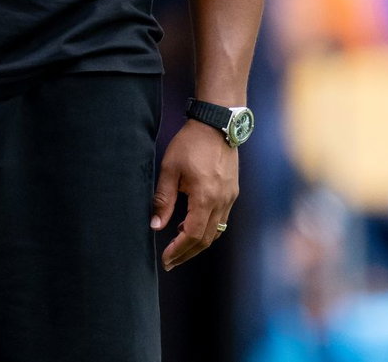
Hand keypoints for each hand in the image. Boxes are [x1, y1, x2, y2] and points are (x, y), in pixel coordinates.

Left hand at [151, 120, 238, 269]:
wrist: (217, 126)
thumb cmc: (190, 144)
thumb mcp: (170, 169)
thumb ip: (163, 199)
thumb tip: (156, 225)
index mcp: (205, 197)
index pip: (193, 235)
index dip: (178, 249)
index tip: (165, 258)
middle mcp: (222, 202)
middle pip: (206, 239)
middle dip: (187, 253)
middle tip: (170, 262)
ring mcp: (230, 198)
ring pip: (216, 232)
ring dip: (198, 244)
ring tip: (179, 250)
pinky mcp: (232, 193)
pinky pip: (221, 220)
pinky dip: (207, 230)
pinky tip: (193, 229)